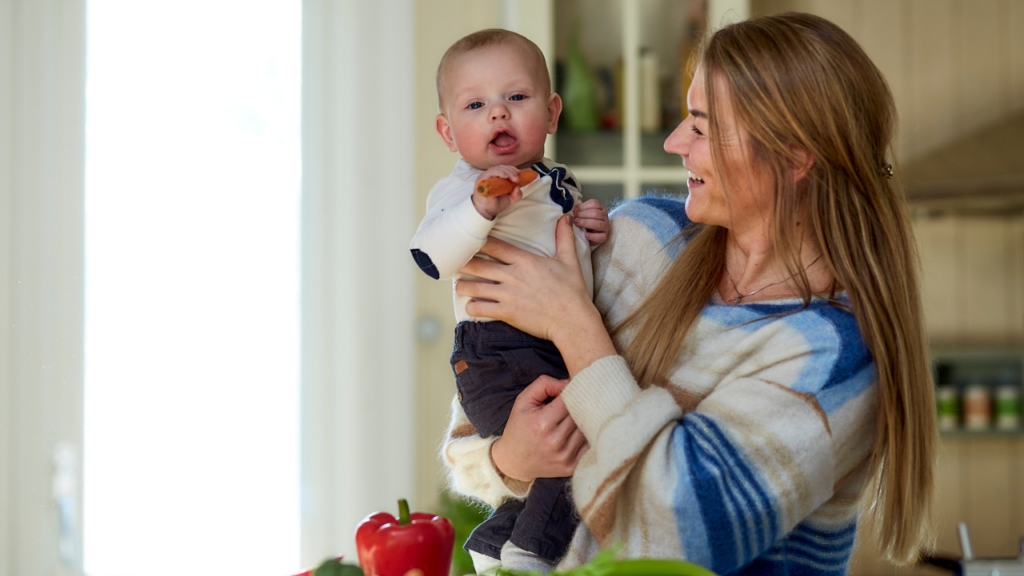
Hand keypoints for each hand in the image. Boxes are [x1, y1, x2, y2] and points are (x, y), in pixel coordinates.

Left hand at [457, 214, 593, 343]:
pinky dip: (472, 307)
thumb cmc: (572, 291)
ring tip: (459, 284)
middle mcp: (513, 276)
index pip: (495, 246)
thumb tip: (566, 217)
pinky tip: (472, 305)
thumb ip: (564, 237)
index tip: (470, 241)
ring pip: (474, 287)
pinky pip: (480, 308)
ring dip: (463, 285)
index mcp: (525, 261)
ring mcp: (508, 295)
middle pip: (478, 265)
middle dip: (464, 263)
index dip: (479, 242)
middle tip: (455, 262)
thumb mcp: (569, 260)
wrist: (572, 320)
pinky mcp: (507, 313)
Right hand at [472, 165, 523, 219]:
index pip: (504, 169)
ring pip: (496, 169)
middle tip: (517, 178)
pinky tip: (504, 176)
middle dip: (511, 171)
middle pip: (501, 167)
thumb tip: (518, 187)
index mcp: (496, 177)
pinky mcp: (482, 180)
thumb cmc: (496, 203)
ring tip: (513, 178)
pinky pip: (489, 173)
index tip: (519, 173)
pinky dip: (498, 173)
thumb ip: (517, 194)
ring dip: (506, 172)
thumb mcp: (510, 199)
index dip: (512, 169)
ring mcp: (485, 177)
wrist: (487, 211)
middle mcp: (490, 176)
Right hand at [490, 376, 588, 481]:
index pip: (570, 399)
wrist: (514, 461)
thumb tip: (569, 382)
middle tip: (579, 401)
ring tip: (578, 416)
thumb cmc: (519, 427)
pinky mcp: (571, 467)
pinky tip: (581, 431)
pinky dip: (588, 436)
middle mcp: (555, 441)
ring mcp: (564, 456)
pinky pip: (589, 445)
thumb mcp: (524, 400)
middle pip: (581, 413)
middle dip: (580, 405)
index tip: (572, 390)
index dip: (573, 391)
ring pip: (587, 428)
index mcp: (542, 423)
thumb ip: (545, 384)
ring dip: (585, 420)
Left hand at [573, 199, 608, 245]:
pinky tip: (586, 235)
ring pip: (598, 224)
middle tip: (574, 217)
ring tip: (577, 223)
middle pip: (595, 213)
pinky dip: (592, 236)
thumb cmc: (585, 223)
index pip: (594, 204)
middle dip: (583, 214)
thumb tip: (572, 209)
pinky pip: (600, 237)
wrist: (589, 236)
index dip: (583, 206)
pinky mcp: (604, 237)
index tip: (574, 210)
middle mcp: (604, 216)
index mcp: (600, 208)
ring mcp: (605, 227)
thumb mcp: (583, 214)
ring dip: (586, 223)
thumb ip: (579, 210)